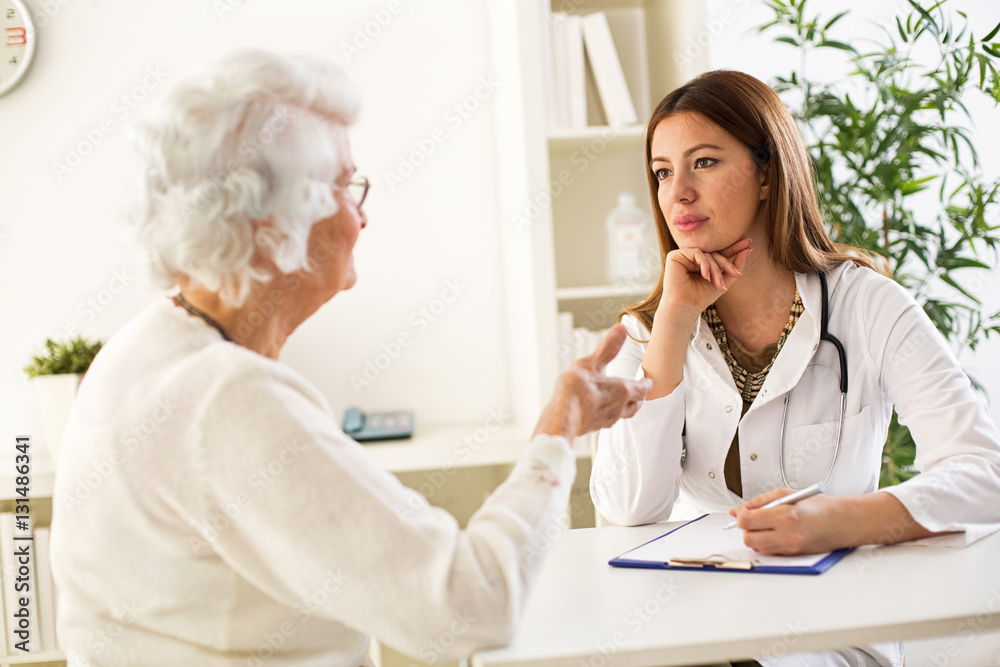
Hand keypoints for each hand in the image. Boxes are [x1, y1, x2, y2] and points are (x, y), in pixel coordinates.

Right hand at [534, 324, 652, 441]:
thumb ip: (607, 348)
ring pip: (624, 414)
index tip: (647, 378)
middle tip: (639, 390)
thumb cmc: (575, 391)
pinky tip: (600, 409)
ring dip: (626, 406)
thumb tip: (621, 329)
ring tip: (622, 400)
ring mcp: (607, 420)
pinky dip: (610, 413)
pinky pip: (608, 420)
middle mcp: (619, 407)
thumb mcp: (590, 363)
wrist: (561, 418)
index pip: (644, 388)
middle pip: (637, 404)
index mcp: (622, 391)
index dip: (647, 382)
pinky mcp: (594, 427)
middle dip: (640, 396)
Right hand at [658, 238, 751, 316]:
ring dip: (716, 269)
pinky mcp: (675, 256)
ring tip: (718, 284)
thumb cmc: (701, 298)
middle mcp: (691, 258)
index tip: (748, 244)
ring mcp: (683, 256)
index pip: (718, 253)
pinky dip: (704, 264)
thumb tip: (749, 249)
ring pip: (707, 254)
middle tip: (735, 273)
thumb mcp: (724, 281)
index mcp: (700, 263)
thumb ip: (736, 266)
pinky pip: (696, 253)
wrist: (684, 308)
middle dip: (726, 264)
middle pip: (714, 253)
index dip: (733, 249)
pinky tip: (705, 276)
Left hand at [728, 487, 844, 555]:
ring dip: (755, 536)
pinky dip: (766, 543)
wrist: (841, 522)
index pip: (747, 520)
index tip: (744, 511)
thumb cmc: (818, 506)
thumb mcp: (787, 494)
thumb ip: (759, 501)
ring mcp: (790, 547)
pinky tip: (775, 532)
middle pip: (748, 538)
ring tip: (767, 525)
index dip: (741, 515)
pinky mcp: (792, 555)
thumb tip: (737, 510)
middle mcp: (787, 535)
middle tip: (753, 519)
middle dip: (746, 528)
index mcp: (785, 516)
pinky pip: (768, 551)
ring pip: (756, 547)